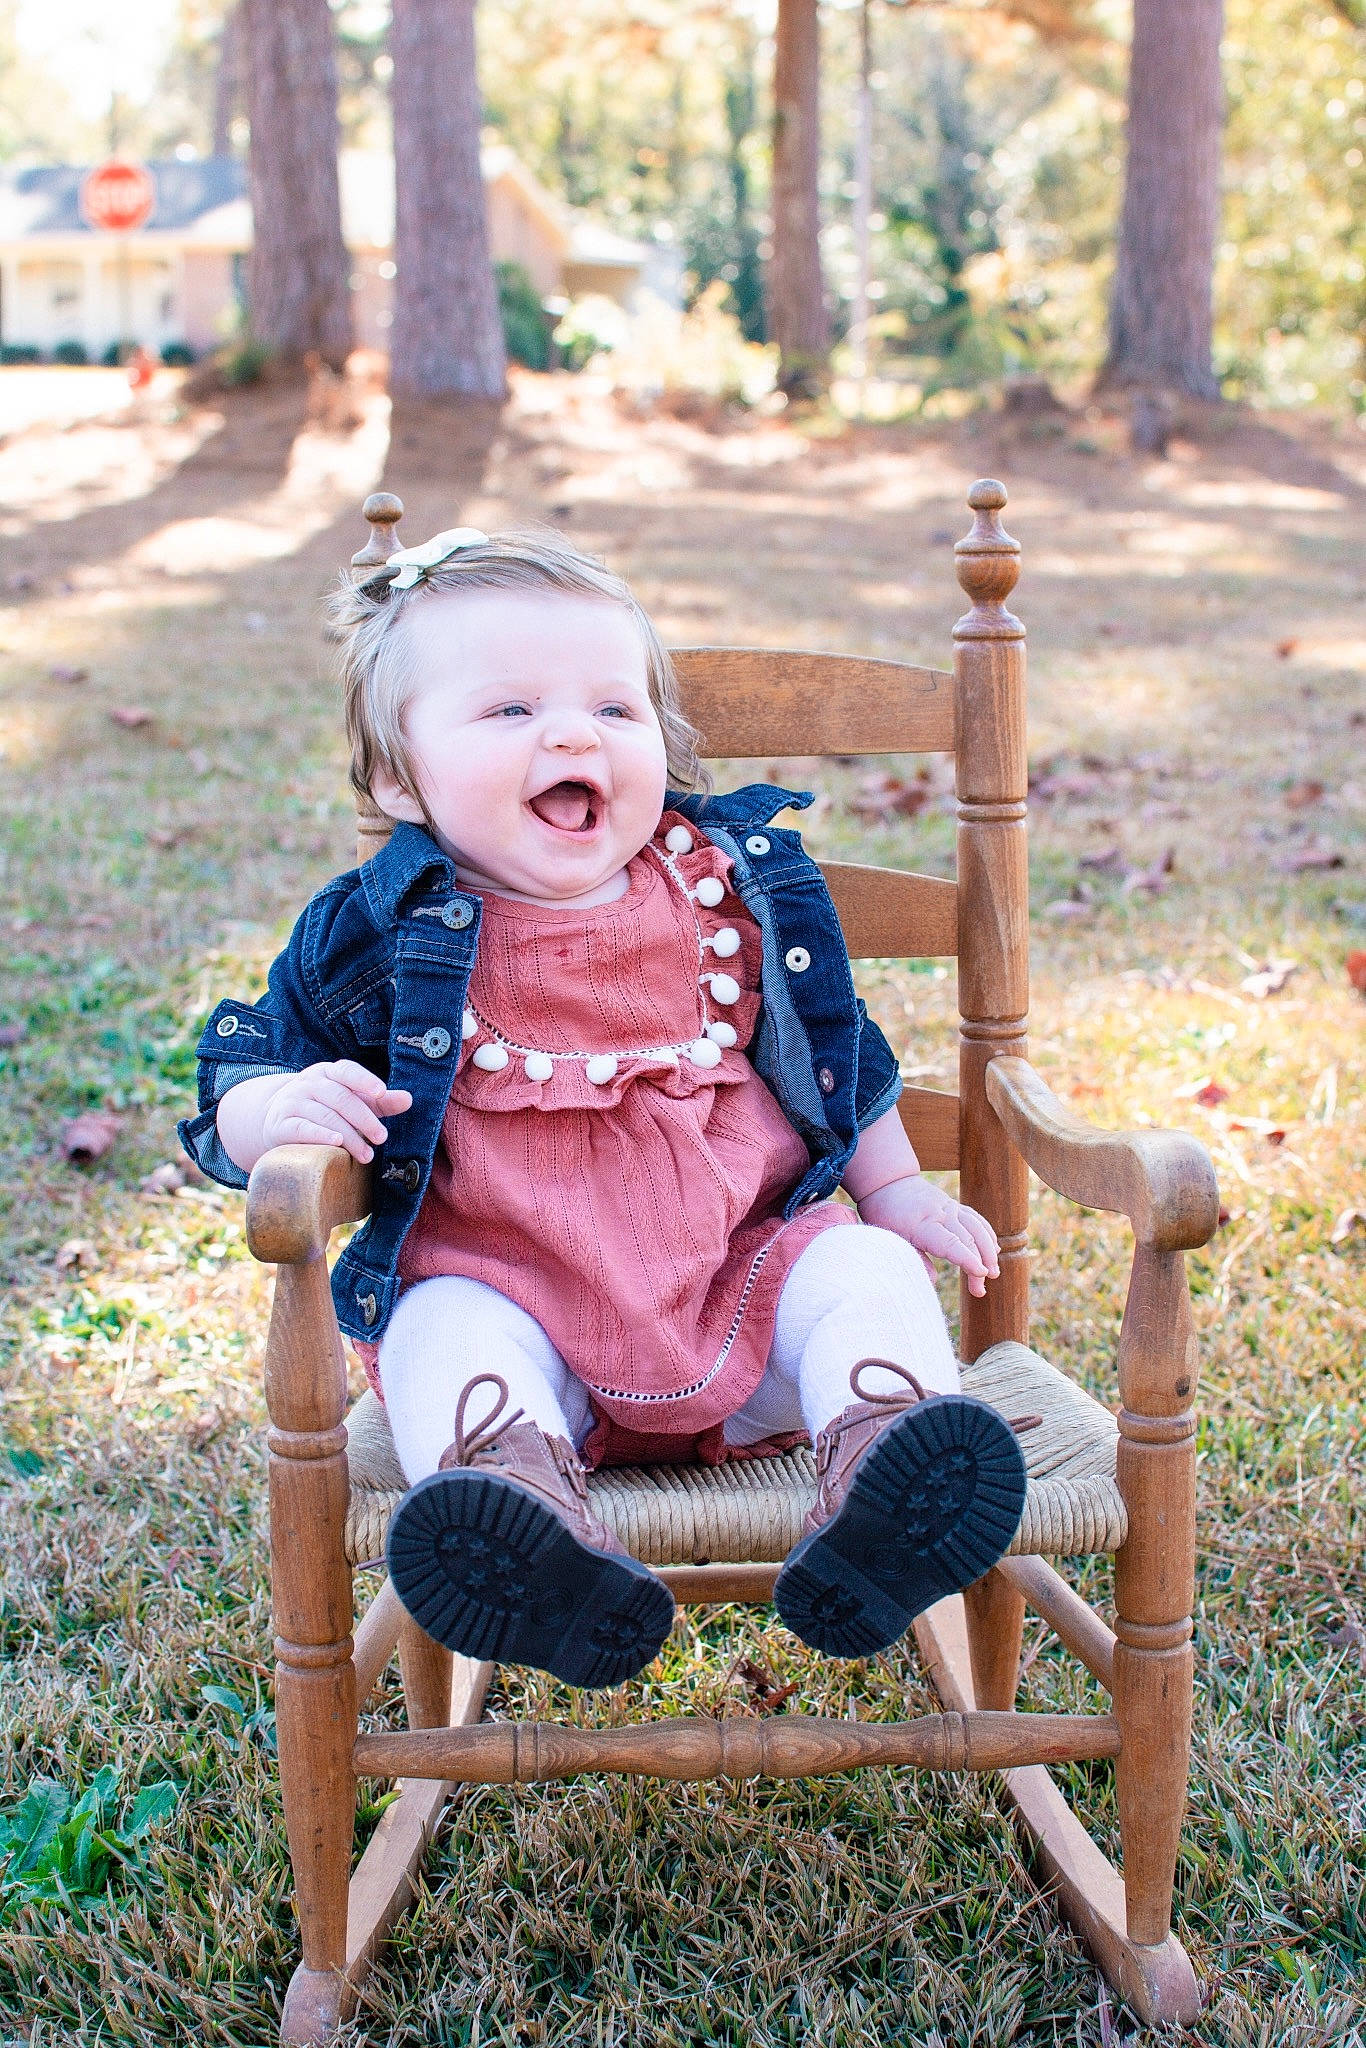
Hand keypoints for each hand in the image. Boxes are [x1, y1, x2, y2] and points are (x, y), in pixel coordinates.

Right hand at [258, 1061, 412, 1165]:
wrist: (274, 1117)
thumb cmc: (324, 1107)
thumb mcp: (351, 1100)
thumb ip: (379, 1101)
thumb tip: (408, 1099)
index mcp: (329, 1073)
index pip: (347, 1071)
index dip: (364, 1080)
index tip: (381, 1092)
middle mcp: (310, 1083)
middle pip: (340, 1098)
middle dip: (364, 1119)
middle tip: (381, 1137)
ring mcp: (293, 1102)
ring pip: (325, 1115)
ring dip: (349, 1135)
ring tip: (367, 1154)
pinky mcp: (281, 1124)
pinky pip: (301, 1128)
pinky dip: (320, 1135)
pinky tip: (337, 1144)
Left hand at [856, 1174, 1000, 1297]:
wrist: (889, 1184)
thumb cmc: (886, 1216)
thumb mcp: (891, 1239)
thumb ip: (913, 1258)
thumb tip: (931, 1280)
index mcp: (924, 1224)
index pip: (951, 1243)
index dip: (968, 1259)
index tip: (982, 1273)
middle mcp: (942, 1213)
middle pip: (968, 1240)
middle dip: (979, 1264)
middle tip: (980, 1290)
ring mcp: (951, 1207)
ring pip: (977, 1228)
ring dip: (989, 1251)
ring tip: (993, 1273)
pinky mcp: (955, 1205)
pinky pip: (976, 1219)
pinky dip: (987, 1234)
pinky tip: (994, 1249)